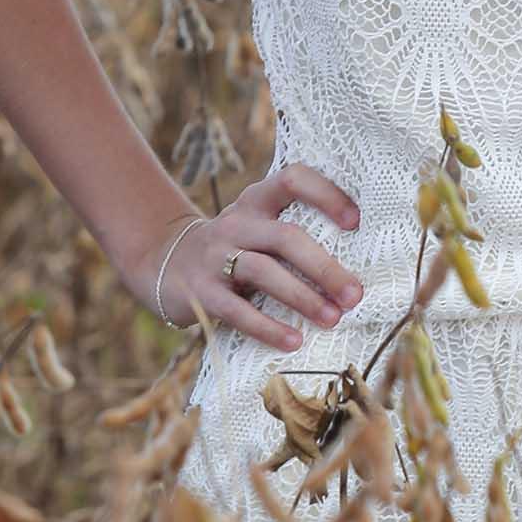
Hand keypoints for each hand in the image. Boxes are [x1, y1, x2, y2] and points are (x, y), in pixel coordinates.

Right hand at [147, 165, 364, 351]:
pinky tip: (294, 342)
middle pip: (285, 237)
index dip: (326, 194)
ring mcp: (216, 256)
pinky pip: (237, 311)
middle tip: (354, 295)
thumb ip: (294, 237)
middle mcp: (236, 223)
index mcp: (256, 201)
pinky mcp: (201, 291)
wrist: (165, 262)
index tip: (355, 222)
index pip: (292, 179)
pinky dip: (268, 328)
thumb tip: (355, 271)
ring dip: (302, 297)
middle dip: (324, 267)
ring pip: (263, 272)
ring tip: (332, 319)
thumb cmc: (235, 248)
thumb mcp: (258, 228)